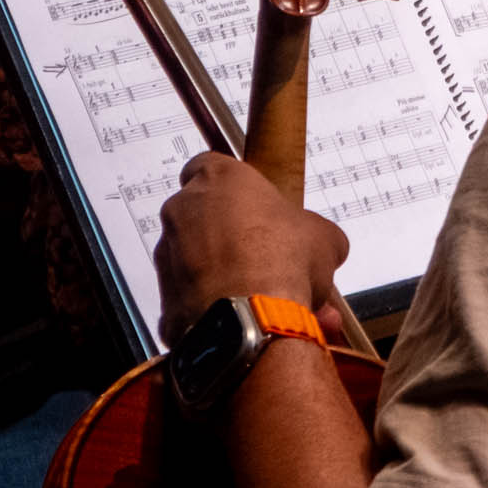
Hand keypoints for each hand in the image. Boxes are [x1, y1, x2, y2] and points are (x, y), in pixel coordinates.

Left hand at [152, 150, 351, 338]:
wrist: (249, 320)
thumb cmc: (281, 263)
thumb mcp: (324, 238)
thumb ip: (315, 234)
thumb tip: (324, 247)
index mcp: (220, 179)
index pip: (210, 166)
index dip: (233, 189)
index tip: (252, 205)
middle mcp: (184, 209)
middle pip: (205, 218)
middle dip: (233, 239)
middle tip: (268, 261)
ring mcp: (168, 254)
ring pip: (198, 262)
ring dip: (227, 277)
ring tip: (268, 302)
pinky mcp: (164, 295)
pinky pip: (191, 298)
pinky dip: (213, 307)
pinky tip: (247, 322)